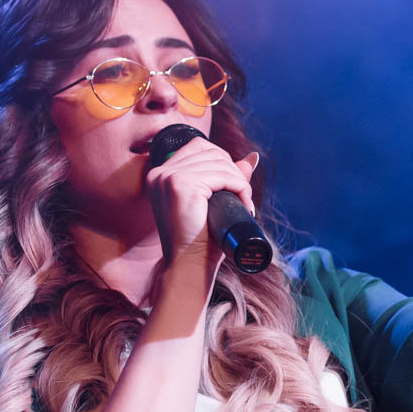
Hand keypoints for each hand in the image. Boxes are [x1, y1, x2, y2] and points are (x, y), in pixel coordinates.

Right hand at [144, 138, 258, 265]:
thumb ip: (227, 176)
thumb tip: (253, 157)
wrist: (190, 266)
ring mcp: (168, 177)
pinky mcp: (181, 185)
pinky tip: (244, 204)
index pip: (199, 146)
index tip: (234, 185)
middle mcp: (159, 172)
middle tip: (243, 199)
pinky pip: (223, 176)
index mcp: (160, 174)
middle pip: (211, 152)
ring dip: (240, 182)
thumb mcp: (213, 202)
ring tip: (245, 204)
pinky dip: (240, 188)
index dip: (223, 160)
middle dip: (234, 173)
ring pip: (220, 163)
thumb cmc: (201, 239)